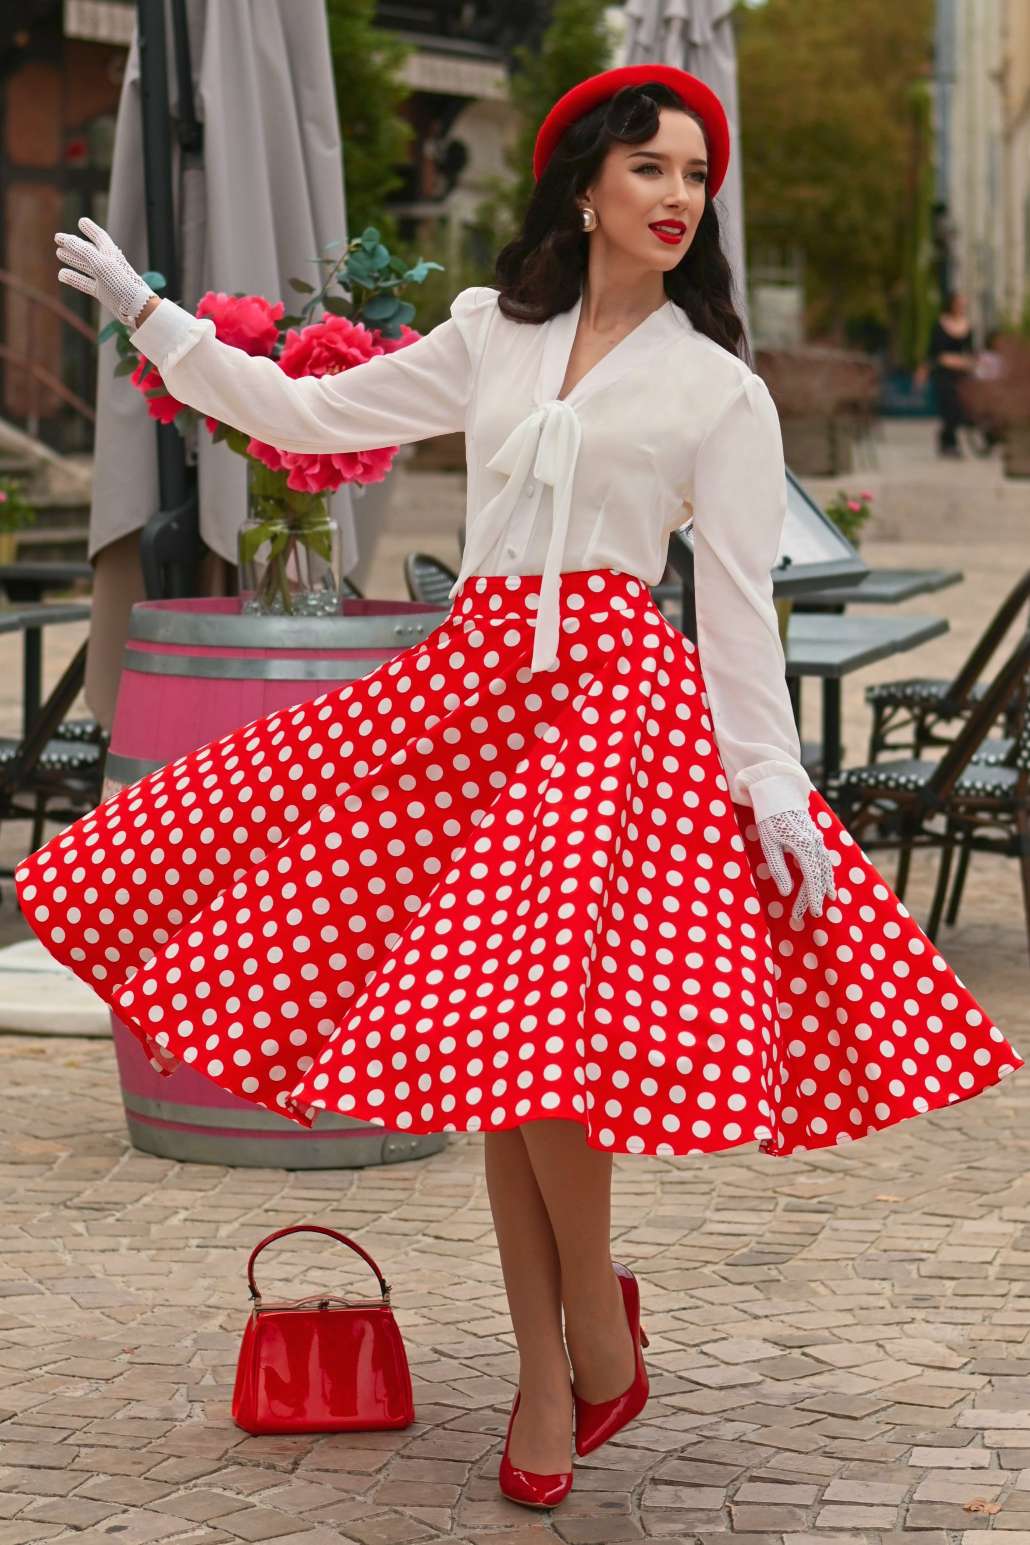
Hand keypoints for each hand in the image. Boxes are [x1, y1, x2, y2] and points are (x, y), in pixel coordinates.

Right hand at [54, 216, 155, 329]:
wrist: (135, 309)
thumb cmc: (121, 283)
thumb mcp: (100, 264)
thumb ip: (83, 251)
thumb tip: (67, 239)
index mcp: (111, 253)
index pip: (99, 237)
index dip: (90, 228)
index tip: (81, 221)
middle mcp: (108, 264)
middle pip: (88, 251)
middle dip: (74, 244)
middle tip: (58, 238)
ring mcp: (105, 279)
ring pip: (85, 266)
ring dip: (72, 259)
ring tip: (58, 253)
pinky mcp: (103, 293)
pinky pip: (84, 282)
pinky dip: (73, 278)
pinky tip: (61, 275)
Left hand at [757, 806, 835, 923]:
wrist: (777, 792)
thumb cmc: (769, 819)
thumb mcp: (769, 845)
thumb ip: (778, 869)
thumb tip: (786, 893)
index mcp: (805, 847)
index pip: (812, 879)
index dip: (812, 897)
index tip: (812, 912)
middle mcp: (816, 844)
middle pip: (819, 876)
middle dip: (815, 895)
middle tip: (810, 913)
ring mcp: (818, 840)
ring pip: (825, 867)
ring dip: (825, 884)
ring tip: (827, 898)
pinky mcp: (815, 837)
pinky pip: (825, 858)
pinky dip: (826, 871)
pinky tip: (826, 878)